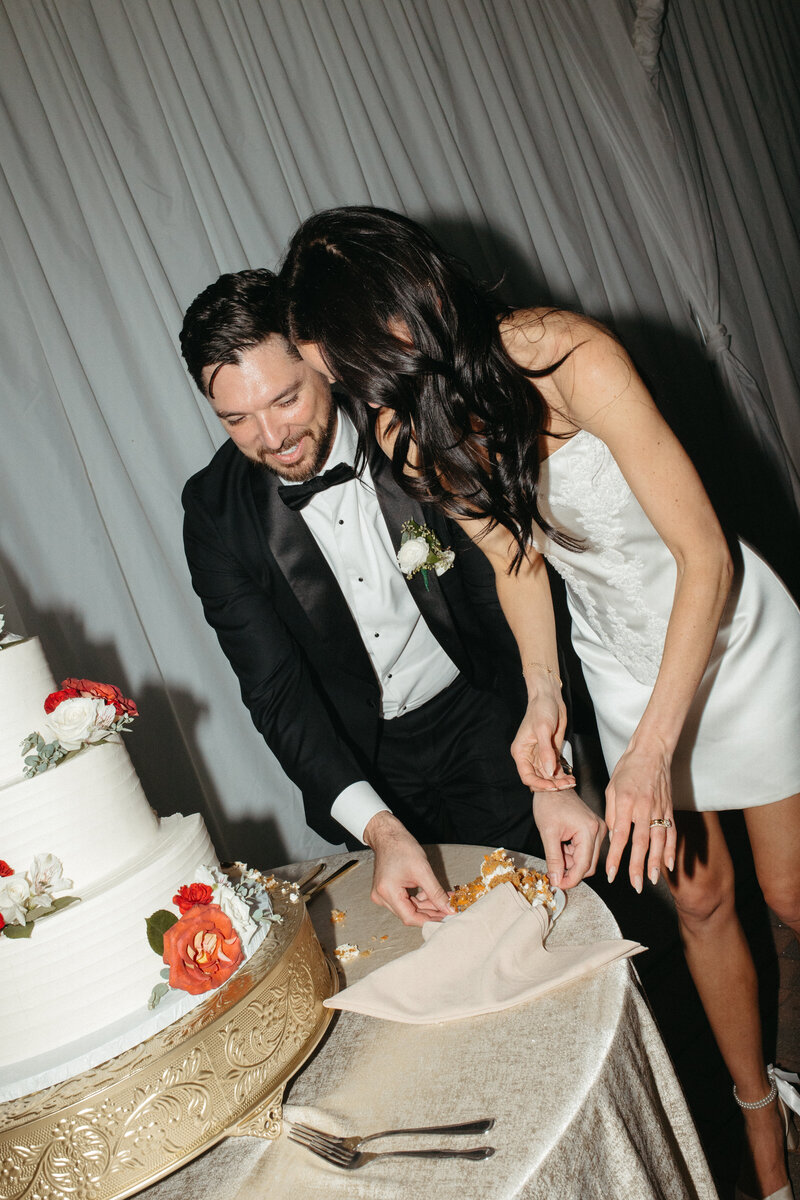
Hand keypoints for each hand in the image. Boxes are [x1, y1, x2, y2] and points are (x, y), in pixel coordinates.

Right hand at [362, 811, 451, 926]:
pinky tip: (434, 896)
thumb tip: (449, 909)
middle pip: (409, 914)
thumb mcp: (423, 871)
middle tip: (449, 910)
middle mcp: (381, 897)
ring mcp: (383, 894)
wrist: (388, 835)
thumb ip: (436, 893)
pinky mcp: (387, 890)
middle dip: (431, 912)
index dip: (429, 920)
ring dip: (427, 906)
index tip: (446, 919)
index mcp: (387, 892)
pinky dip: (420, 899)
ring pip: (408, 908)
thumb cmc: (402, 847)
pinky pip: (405, 900)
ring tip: (445, 901)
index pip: (409, 917)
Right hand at [511, 690, 574, 791]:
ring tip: (572, 782)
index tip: (553, 786)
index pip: (527, 776)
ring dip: (559, 781)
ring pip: (547, 776)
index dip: (540, 784)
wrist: (549, 697)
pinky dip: (562, 775)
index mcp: (521, 752)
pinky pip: (555, 769)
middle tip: (567, 784)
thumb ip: (546, 752)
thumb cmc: (541, 709)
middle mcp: (529, 756)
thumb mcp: (543, 730)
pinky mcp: (550, 752)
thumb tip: (550, 772)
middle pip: (538, 778)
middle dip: (552, 784)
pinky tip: (571, 777)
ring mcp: (540, 755)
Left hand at [532, 788, 605, 888]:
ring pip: (587, 859)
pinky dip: (573, 854)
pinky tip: (562, 845)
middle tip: (554, 872)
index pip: (584, 865)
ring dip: (571, 862)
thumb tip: (557, 880)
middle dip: (570, 871)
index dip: (571, 879)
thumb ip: (553, 859)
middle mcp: (598, 830)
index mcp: (589, 830)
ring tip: (556, 849)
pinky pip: (586, 851)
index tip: (558, 885)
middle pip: (588, 865)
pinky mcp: (594, 829)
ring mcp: (598, 830)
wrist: (552, 786)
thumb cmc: (549, 803)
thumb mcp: (548, 833)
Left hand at [604, 740, 676, 891]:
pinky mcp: (669, 810)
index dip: (616, 857)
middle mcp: (644, 808)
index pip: (620, 836)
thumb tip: (614, 839)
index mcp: (626, 802)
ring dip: (656, 863)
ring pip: (658, 841)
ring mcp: (659, 810)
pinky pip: (671, 834)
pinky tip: (669, 865)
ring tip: (652, 881)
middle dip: (637, 866)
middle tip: (635, 886)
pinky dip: (671, 850)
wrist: (651, 752)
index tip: (612, 874)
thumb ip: (612, 815)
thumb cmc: (628, 770)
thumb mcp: (611, 789)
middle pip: (641, 843)